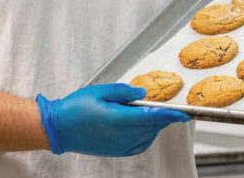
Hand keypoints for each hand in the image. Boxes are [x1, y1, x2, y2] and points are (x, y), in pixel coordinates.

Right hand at [36, 83, 189, 155]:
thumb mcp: (100, 91)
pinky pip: (141, 144)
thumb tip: (143, 93)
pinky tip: (140, 123)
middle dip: (163, 116)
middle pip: (153, 126)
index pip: (152, 117)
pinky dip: (147, 134)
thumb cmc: (76, 108)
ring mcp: (120, 147)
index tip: (185, 114)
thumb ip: (124, 91)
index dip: (171, 115)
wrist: (58, 130)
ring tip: (145, 110)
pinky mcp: (118, 152)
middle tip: (164, 103)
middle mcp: (122, 137)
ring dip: (154, 124)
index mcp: (118, 120)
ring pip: (149, 136)